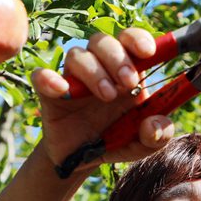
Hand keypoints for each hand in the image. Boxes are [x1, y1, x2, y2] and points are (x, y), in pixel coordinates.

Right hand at [31, 29, 175, 174]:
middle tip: (129, 83)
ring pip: (77, 55)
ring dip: (94, 71)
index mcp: (126, 72)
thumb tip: (156, 123)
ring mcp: (73, 80)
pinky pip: (41, 76)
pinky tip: (62, 90)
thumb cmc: (113, 141)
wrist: (79, 161)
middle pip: (103, 41)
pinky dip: (49, 79)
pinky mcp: (50, 94)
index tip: (148, 51)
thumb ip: (158, 135)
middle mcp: (99, 68)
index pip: (130, 39)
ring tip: (108, 96)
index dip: (138, 38)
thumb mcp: (142, 144)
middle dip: (118, 57)